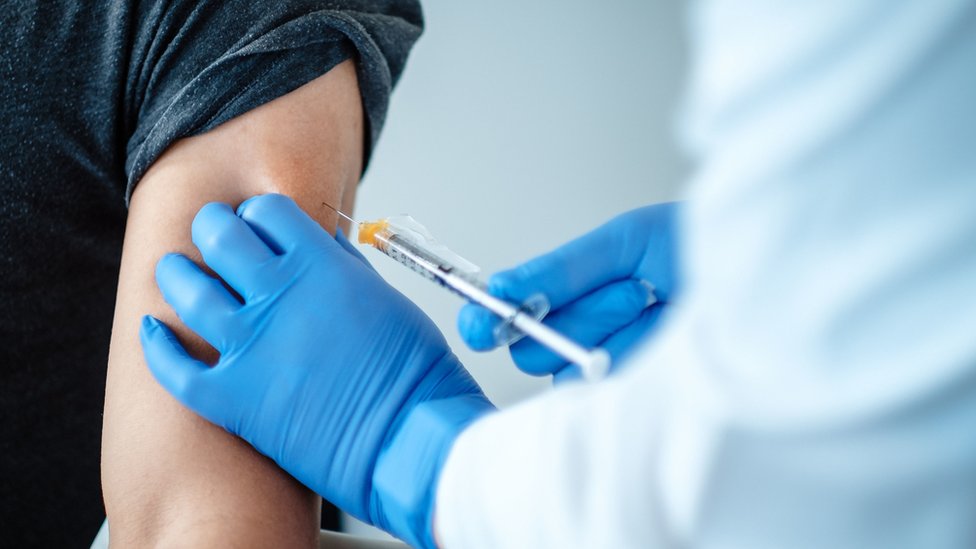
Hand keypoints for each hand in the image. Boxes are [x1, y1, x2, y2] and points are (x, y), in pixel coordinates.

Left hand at [140, 194, 491, 548]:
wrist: (408, 435)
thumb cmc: (411, 371)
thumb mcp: (386, 296)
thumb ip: (345, 265)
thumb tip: (322, 243)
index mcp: (320, 265)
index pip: (266, 212)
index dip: (257, 214)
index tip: (256, 224)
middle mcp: (279, 295)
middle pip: (219, 237)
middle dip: (211, 227)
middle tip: (210, 233)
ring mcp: (250, 346)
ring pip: (187, 291)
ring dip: (176, 274)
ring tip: (174, 271)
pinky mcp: (233, 397)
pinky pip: (174, 367)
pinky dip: (157, 345)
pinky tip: (153, 332)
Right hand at [458, 202, 680, 382]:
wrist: (769, 276)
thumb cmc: (702, 249)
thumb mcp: (626, 244)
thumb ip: (561, 269)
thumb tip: (503, 288)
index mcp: (571, 294)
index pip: (511, 316)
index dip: (491, 320)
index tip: (484, 325)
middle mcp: (582, 336)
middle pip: (534, 350)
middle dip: (583, 316)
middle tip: (633, 292)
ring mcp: (608, 373)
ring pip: (570, 372)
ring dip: (619, 333)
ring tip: (663, 308)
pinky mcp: (634, 403)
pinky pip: (607, 392)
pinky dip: (638, 359)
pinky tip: (670, 341)